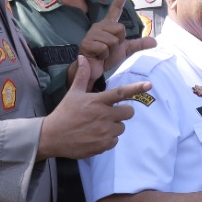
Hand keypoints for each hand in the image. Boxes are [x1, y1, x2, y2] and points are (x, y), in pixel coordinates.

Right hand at [38, 55, 152, 160]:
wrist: (52, 136)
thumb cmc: (64, 113)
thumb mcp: (73, 93)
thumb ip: (82, 76)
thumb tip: (82, 57)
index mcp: (97, 101)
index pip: (121, 93)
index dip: (136, 89)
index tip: (149, 85)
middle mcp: (103, 115)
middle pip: (128, 112)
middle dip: (122, 112)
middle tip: (109, 114)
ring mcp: (104, 131)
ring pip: (122, 127)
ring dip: (114, 126)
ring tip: (97, 126)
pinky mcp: (103, 145)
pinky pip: (115, 141)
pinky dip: (108, 139)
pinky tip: (95, 136)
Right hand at [73, 0, 155, 81]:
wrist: (92, 69)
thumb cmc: (106, 58)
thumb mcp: (125, 50)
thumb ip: (138, 45)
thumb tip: (155, 41)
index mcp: (108, 25)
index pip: (116, 8)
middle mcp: (100, 26)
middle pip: (121, 29)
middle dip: (119, 42)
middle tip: (109, 49)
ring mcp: (92, 33)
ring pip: (114, 40)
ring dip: (111, 50)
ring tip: (102, 53)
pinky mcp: (86, 43)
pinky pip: (105, 48)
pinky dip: (104, 56)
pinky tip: (97, 56)